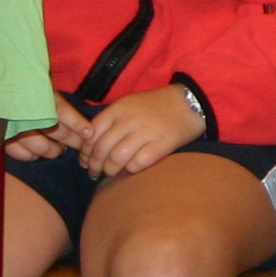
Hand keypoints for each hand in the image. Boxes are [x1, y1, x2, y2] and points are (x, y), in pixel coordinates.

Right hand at [3, 92, 89, 162]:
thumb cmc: (21, 86)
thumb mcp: (41, 87)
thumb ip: (55, 99)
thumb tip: (80, 120)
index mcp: (36, 91)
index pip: (60, 109)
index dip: (76, 122)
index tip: (89, 133)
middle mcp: (23, 108)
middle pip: (52, 128)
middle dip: (71, 139)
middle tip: (81, 143)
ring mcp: (10, 123)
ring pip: (37, 144)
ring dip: (52, 149)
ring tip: (60, 149)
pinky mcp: (0, 135)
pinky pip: (19, 152)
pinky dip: (30, 155)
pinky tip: (37, 153)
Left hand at [77, 84, 206, 179]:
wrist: (190, 102)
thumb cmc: (156, 105)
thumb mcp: (130, 103)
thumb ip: (111, 120)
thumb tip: (91, 143)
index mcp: (119, 108)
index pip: (93, 132)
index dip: (86, 150)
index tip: (85, 160)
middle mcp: (130, 120)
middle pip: (102, 148)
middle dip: (94, 164)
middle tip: (94, 172)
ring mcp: (146, 132)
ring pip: (117, 157)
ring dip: (110, 170)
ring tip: (109, 174)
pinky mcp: (162, 144)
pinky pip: (138, 163)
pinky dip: (130, 170)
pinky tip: (129, 171)